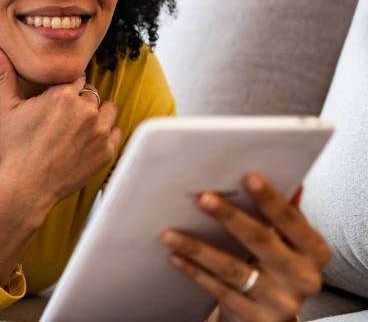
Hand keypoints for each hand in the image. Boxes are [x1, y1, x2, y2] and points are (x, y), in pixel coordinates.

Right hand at [0, 44, 120, 201]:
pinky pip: (115, 132)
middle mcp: (85, 110)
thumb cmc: (14, 147)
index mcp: (63, 95)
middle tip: (61, 121)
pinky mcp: (107, 151)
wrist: (26, 187)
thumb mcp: (7, 108)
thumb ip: (4, 73)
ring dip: (95, 115)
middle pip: (91, 92)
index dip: (65, 89)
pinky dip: (103, 136)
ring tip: (75, 130)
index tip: (55, 104)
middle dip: (79, 102)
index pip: (76, 77)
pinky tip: (84, 144)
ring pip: (107, 109)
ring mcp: (99, 132)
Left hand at [161, 173, 330, 321]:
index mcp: (314, 251)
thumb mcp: (286, 243)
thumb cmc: (274, 268)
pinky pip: (220, 291)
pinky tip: (176, 257)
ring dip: (199, 248)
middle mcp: (302, 277)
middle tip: (202, 198)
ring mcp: (280, 300)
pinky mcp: (256, 318)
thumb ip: (283, 214)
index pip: (291, 220)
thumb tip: (286, 177)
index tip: (247, 177)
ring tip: (170, 233)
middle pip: (261, 241)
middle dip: (230, 217)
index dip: (270, 199)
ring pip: (234, 269)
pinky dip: (196, 272)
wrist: (269, 316)